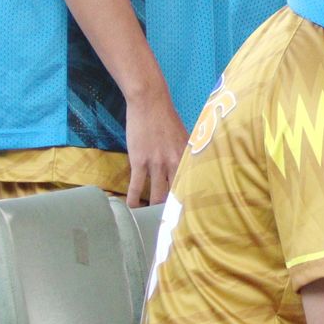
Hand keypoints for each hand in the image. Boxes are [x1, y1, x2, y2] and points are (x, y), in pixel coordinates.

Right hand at [123, 92, 188, 208]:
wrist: (149, 101)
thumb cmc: (167, 117)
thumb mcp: (184, 136)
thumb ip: (187, 153)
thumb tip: (191, 166)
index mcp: (187, 157)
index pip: (191, 185)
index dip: (190, 202)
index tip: (189, 214)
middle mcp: (175, 163)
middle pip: (175, 194)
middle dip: (173, 210)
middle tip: (170, 222)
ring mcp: (156, 163)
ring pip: (156, 195)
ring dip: (152, 209)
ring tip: (150, 218)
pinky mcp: (139, 161)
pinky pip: (136, 186)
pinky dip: (133, 200)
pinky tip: (131, 208)